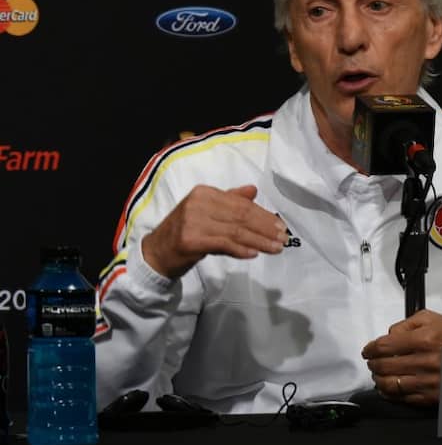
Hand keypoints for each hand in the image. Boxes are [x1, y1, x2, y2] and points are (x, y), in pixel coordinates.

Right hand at [142, 184, 286, 278]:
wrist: (155, 253)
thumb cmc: (185, 232)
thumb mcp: (206, 212)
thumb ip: (229, 201)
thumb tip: (253, 191)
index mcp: (204, 193)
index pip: (241, 204)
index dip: (263, 215)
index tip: (280, 225)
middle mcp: (198, 203)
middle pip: (241, 216)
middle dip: (265, 228)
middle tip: (283, 238)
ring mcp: (193, 221)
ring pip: (235, 231)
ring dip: (259, 241)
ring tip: (276, 248)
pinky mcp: (190, 240)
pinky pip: (223, 244)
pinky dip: (240, 249)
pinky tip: (254, 254)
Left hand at [361, 309, 441, 405]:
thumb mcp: (431, 318)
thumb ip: (405, 324)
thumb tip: (389, 336)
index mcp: (424, 339)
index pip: (384, 346)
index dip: (370, 348)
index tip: (368, 350)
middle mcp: (425, 361)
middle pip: (384, 366)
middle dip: (372, 363)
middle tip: (371, 361)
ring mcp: (428, 381)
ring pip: (390, 384)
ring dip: (378, 378)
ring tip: (378, 373)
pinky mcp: (430, 395)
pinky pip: (402, 398)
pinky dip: (390, 393)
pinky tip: (388, 386)